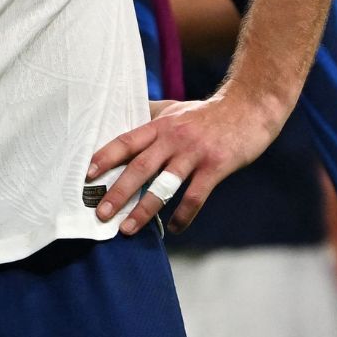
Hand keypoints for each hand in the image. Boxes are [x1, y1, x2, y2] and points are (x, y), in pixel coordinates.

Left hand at [86, 94, 284, 234]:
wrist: (249, 107)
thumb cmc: (206, 112)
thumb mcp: (173, 109)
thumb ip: (148, 115)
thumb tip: (120, 115)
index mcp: (159, 125)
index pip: (125, 142)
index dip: (104, 158)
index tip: (86, 176)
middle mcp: (173, 139)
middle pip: (139, 167)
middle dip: (118, 192)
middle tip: (100, 213)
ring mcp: (194, 154)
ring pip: (164, 185)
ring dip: (144, 209)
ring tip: (127, 229)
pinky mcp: (216, 166)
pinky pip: (195, 197)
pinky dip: (183, 215)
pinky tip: (174, 228)